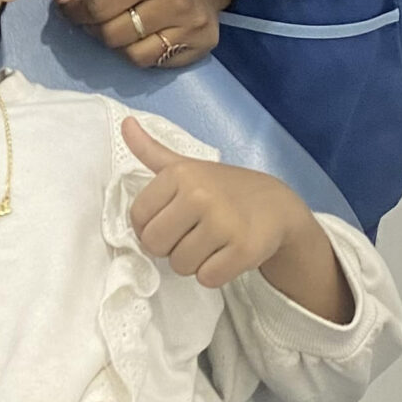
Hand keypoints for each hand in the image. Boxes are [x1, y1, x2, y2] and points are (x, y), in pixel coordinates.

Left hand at [54, 0, 232, 67]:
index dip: (75, 11)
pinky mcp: (201, 45)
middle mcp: (176, 1)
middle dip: (94, 28)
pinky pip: (154, 64)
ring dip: (116, 44)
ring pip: (133, 56)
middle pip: (113, 35)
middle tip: (95, 17)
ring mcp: (191, 27)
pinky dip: (139, 53)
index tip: (71, 7)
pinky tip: (142, 34)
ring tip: (118, 25)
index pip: (98, 6)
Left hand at [121, 119, 313, 288]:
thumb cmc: (223, 188)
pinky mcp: (243, 250)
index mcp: (179, 174)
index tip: (172, 221)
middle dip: (170, 247)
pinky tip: (227, 255)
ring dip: (193, 262)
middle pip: (155, 245)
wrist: (277, 206)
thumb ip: (151, 150)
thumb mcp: (186, 166)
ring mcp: (223, 223)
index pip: (138, 217)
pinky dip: (215, 274)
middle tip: (192, 235)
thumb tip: (124, 123)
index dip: (151, 226)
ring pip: (180, 265)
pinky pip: (207, 278)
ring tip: (212, 243)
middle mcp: (199, 195)